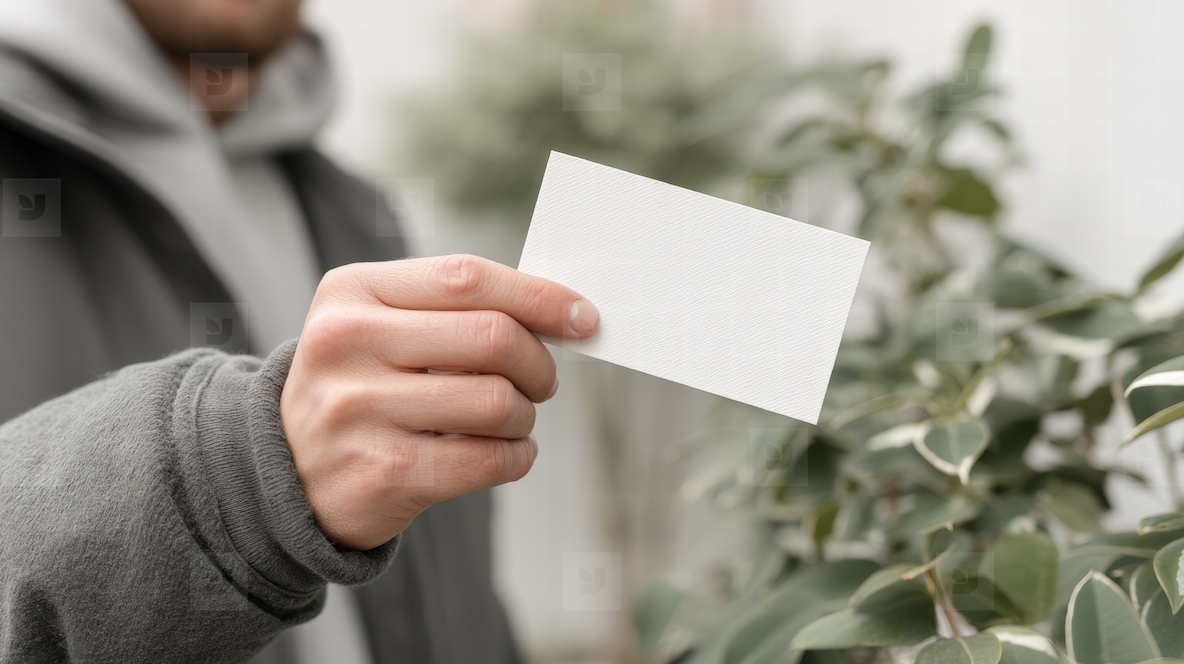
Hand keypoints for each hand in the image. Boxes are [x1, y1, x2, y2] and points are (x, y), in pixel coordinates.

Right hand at [279, 255, 599, 549]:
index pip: (468, 277)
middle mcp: (346, 343)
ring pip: (498, 402)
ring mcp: (358, 409)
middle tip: (543, 383)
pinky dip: (517, 458)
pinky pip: (488, 460)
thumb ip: (454, 309)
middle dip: (540, 364)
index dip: (540, 296)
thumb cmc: (361, 387)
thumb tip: (564, 314)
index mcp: (352, 292)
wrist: (285, 474)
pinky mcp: (381, 473)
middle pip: (493, 337)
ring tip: (511, 421)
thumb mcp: (380, 327)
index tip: (585, 318)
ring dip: (525, 417)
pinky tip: (505, 454)